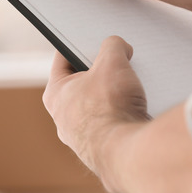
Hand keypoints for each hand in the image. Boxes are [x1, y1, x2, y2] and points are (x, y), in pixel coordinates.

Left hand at [43, 36, 148, 181]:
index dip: (80, 44)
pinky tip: (136, 112)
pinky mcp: (102, 150)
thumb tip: (118, 47)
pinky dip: (123, 117)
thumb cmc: (110, 109)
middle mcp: (63, 118)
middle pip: (83, 83)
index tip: (95, 39)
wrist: (128, 153)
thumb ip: (112, 46)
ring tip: (130, 89)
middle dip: (102, 72)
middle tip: (118, 65)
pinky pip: (112, 125)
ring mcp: (81, 137)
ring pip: (98, 106)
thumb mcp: (112, 63)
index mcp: (55, 94)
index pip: (63, 58)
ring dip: (114, 96)